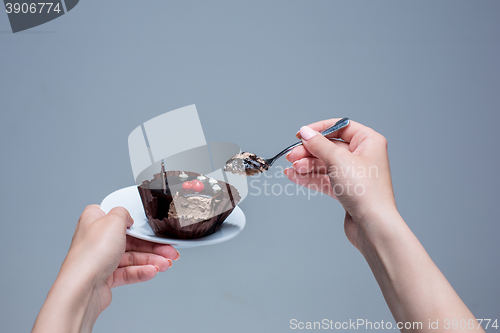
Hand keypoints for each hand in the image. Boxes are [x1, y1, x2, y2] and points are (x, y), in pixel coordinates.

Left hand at [33, 205, 178, 332]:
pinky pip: (128, 272)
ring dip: (151, 260)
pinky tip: (153, 271)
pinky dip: (142, 271)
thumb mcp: (113, 220)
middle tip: (169, 250)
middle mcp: (96, 239)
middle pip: (131, 240)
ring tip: (165, 264)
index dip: (137, 222)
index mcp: (94, 221)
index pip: (119, 217)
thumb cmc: (91, 253)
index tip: (153, 228)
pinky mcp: (106, 277)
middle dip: (152, 246)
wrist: (82, 288)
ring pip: (132, 257)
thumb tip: (128, 217)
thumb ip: (124, 213)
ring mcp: (101, 259)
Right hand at [285, 119, 396, 249]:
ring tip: (292, 168)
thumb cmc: (365, 191)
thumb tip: (305, 132)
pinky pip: (324, 179)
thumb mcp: (337, 160)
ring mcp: (354, 174)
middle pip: (329, 147)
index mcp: (368, 141)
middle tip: (291, 155)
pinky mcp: (346, 190)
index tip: (301, 134)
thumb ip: (318, 144)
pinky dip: (309, 177)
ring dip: (306, 165)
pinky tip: (294, 176)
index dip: (319, 129)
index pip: (340, 127)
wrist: (372, 224)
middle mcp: (363, 156)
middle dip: (308, 151)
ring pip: (324, 164)